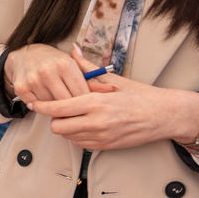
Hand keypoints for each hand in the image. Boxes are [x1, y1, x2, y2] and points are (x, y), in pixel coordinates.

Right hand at [3, 43, 92, 104]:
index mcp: (65, 64)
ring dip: (55, 107)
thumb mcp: (73, 66)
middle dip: (71, 108)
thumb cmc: (54, 62)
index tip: (87, 108)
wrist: (26, 55)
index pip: (80, 92)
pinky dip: (40, 105)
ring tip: (57, 101)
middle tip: (74, 111)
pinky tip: (43, 99)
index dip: (85, 103)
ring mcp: (33, 80)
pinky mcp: (22, 89)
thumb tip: (112, 89)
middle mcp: (48, 71)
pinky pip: (36, 106)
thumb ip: (92, 79)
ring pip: (50, 106)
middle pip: (65, 102)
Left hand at [30, 77, 198, 150]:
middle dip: (55, 118)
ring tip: (75, 115)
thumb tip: (72, 51)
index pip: (58, 108)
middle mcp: (96, 122)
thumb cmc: (140, 95)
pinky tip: (86, 124)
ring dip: (66, 127)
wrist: (164, 115)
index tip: (35, 102)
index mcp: (96, 103)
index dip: (42, 106)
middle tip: (61, 109)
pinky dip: (77, 135)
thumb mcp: (113, 79)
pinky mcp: (105, 146)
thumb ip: (87, 68)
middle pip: (57, 127)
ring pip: (67, 137)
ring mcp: (100, 137)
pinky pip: (80, 144)